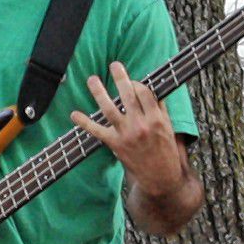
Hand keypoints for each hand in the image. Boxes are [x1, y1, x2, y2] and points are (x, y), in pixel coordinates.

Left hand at [73, 63, 189, 195]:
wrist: (160, 178)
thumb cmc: (165, 151)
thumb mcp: (169, 128)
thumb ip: (159, 109)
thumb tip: (151, 90)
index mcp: (157, 118)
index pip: (145, 92)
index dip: (137, 83)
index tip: (132, 80)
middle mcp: (141, 124)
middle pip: (128, 95)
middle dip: (120, 77)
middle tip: (114, 65)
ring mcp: (126, 134)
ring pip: (109, 108)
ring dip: (98, 92)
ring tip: (92, 79)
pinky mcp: (115, 144)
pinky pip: (96, 131)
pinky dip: (84, 122)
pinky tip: (74, 114)